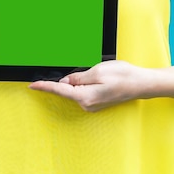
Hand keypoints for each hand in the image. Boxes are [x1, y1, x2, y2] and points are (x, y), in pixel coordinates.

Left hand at [29, 60, 153, 111]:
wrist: (141, 84)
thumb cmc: (122, 76)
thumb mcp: (98, 71)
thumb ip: (78, 78)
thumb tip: (65, 82)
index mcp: (85, 97)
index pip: (60, 90)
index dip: (45, 86)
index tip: (32, 85)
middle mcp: (87, 104)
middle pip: (67, 90)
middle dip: (65, 79)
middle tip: (77, 69)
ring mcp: (92, 104)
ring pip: (76, 90)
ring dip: (77, 81)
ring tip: (95, 72)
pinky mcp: (97, 101)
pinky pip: (83, 92)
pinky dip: (83, 84)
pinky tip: (93, 77)